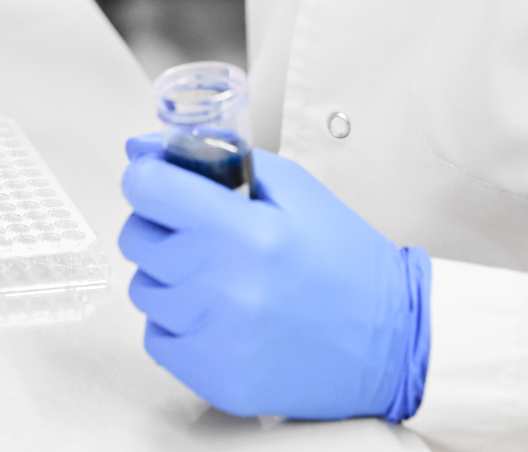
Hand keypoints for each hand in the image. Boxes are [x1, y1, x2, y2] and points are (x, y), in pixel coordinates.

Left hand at [119, 141, 431, 421]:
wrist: (391, 342)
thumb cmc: (346, 263)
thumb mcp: (297, 190)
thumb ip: (218, 159)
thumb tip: (142, 148)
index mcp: (249, 232)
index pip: (146, 188)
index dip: (148, 176)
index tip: (160, 181)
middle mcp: (227, 287)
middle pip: (135, 238)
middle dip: (160, 226)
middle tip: (201, 233)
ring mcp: (218, 338)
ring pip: (142, 288)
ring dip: (168, 277)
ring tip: (218, 278)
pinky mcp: (214, 379)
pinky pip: (155, 337)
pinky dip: (176, 323)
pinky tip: (218, 316)